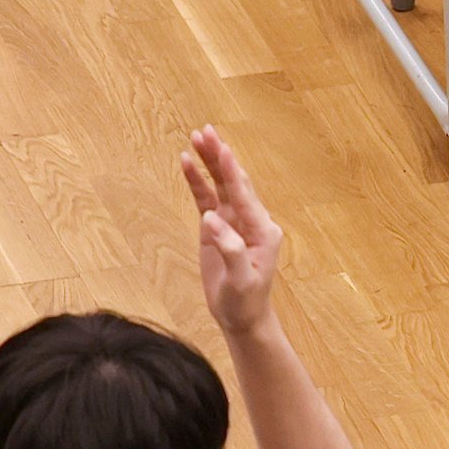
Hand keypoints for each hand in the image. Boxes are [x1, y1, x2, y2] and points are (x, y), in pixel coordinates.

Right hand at [184, 128, 285, 339]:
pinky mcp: (217, 227)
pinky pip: (206, 199)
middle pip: (233, 180)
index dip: (231, 170)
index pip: (244, 194)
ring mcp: (233, 221)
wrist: (242, 317)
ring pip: (220, 185)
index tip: (221, 148)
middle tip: (206, 131)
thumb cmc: (246, 301)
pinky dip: (197, 181)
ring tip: (196, 137)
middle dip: (219, 155)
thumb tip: (211, 219)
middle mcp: (250, 219)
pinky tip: (186, 164)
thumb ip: (230, 248)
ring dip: (209, 162)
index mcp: (262, 229)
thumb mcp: (241, 280)